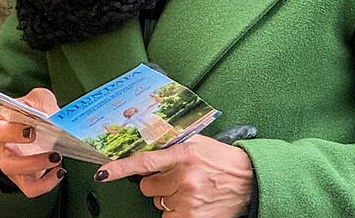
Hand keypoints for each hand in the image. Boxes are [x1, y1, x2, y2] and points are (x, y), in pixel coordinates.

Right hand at [0, 87, 64, 197]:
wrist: (43, 134)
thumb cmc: (35, 116)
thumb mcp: (39, 99)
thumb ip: (43, 102)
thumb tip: (52, 115)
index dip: (9, 117)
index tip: (28, 120)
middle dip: (15, 135)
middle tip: (36, 133)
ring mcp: (6, 161)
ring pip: (11, 167)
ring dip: (35, 162)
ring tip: (54, 156)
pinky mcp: (20, 178)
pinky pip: (29, 187)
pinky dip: (45, 183)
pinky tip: (58, 171)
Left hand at [93, 135, 253, 216]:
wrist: (251, 181)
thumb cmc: (223, 160)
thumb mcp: (196, 143)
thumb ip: (171, 146)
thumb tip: (146, 147)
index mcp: (183, 154)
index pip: (144, 161)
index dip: (120, 168)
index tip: (103, 172)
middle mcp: (184, 178)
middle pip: (147, 186)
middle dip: (156, 183)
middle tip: (175, 179)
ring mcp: (189, 200)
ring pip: (158, 203)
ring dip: (168, 198)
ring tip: (189, 190)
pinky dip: (176, 212)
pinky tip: (191, 203)